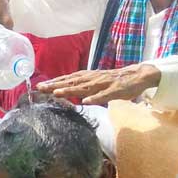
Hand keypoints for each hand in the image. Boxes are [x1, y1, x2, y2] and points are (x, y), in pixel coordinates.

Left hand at [36, 63, 160, 104]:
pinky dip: (95, 98)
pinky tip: (85, 101)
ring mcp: (103, 83)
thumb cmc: (114, 81)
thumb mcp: (95, 82)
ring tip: (56, 93)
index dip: (54, 82)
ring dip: (70, 90)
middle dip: (55, 85)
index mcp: (88, 77)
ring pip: (84, 88)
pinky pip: (104, 95)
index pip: (68, 79)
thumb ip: (82, 86)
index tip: (39, 86)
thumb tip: (67, 90)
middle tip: (41, 88)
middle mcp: (93, 78)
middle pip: (71, 82)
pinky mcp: (115, 90)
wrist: (137, 75)